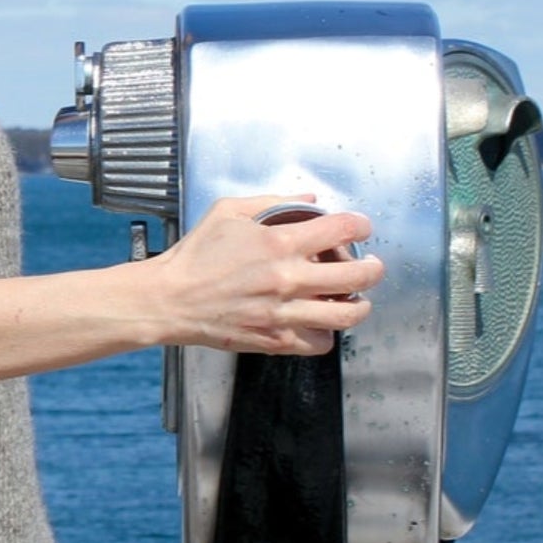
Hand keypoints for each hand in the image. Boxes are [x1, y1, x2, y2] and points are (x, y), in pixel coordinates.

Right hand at [138, 193, 383, 356]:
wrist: (169, 300)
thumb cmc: (194, 256)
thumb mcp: (228, 211)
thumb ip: (272, 201)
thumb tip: (308, 199)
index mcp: (278, 243)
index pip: (341, 229)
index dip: (360, 224)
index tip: (362, 227)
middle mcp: (287, 280)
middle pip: (357, 275)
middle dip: (373, 267)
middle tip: (372, 265)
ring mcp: (283, 314)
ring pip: (346, 314)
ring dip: (360, 304)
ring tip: (357, 299)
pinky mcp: (274, 340)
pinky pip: (319, 343)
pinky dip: (327, 333)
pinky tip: (320, 322)